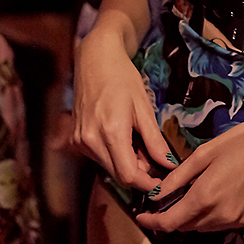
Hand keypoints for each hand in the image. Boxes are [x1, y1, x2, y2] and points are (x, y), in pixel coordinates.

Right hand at [70, 20, 172, 193]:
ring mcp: (80, 141)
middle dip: (139, 172)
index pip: (128, 175)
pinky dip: (113, 154)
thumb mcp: (144, 106)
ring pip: (108, 167)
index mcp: (111, 132)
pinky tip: (122, 137)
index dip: (147, 184)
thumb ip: (155, 140)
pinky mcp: (75, 140)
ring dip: (126, 162)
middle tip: (154, 157)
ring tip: (138, 141)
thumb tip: (169, 164)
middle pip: (118, 175)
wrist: (95, 59)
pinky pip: (98, 157)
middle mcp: (91, 141)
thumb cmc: (123, 77)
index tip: (162, 183)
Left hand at [134, 108, 243, 233]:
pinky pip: (223, 224)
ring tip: (193, 193)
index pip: (170, 222)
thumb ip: (179, 176)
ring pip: (204, 227)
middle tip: (168, 198)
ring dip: (193, 216)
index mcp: (206, 196)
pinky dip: (213, 215)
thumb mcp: (207, 151)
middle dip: (173, 216)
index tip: (142, 216)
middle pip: (186, 227)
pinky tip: (218, 194)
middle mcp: (221, 215)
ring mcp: (238, 221)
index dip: (152, 222)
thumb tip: (157, 193)